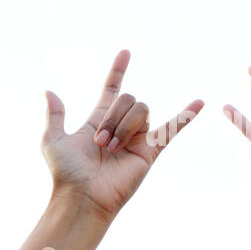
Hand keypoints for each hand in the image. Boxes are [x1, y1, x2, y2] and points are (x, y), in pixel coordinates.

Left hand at [42, 50, 203, 215]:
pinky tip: (201, 103)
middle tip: (99, 143)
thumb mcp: (53, 140)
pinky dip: (187, 116)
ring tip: (112, 149)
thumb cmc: (66, 173)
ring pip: (142, 109)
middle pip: (128, 99)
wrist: (83, 197)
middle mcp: (121, 126)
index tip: (125, 52)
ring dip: (123, 126)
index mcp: (100, 120)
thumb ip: (56, 115)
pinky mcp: (151, 150)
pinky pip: (172, 128)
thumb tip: (49, 91)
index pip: (112, 89)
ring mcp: (138, 137)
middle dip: (112, 117)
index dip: (118, 71)